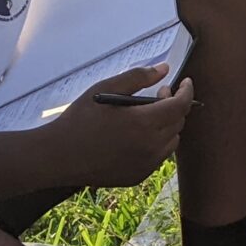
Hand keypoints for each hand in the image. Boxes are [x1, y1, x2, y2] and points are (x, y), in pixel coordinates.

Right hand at [50, 65, 191, 185]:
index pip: (181, 105)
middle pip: (178, 123)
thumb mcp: (105, 89)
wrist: (58, 156)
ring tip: (148, 115)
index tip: (185, 82)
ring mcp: (146, 165)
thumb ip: (137, 77)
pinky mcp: (138, 176)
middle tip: (159, 94)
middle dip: (174, 105)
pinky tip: (138, 136)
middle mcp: (150, 147)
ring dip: (167, 126)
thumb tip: (164, 70)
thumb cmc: (79, 119)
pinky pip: (158, 157)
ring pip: (171, 142)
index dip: (186, 91)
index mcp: (144, 123)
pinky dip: (156, 143)